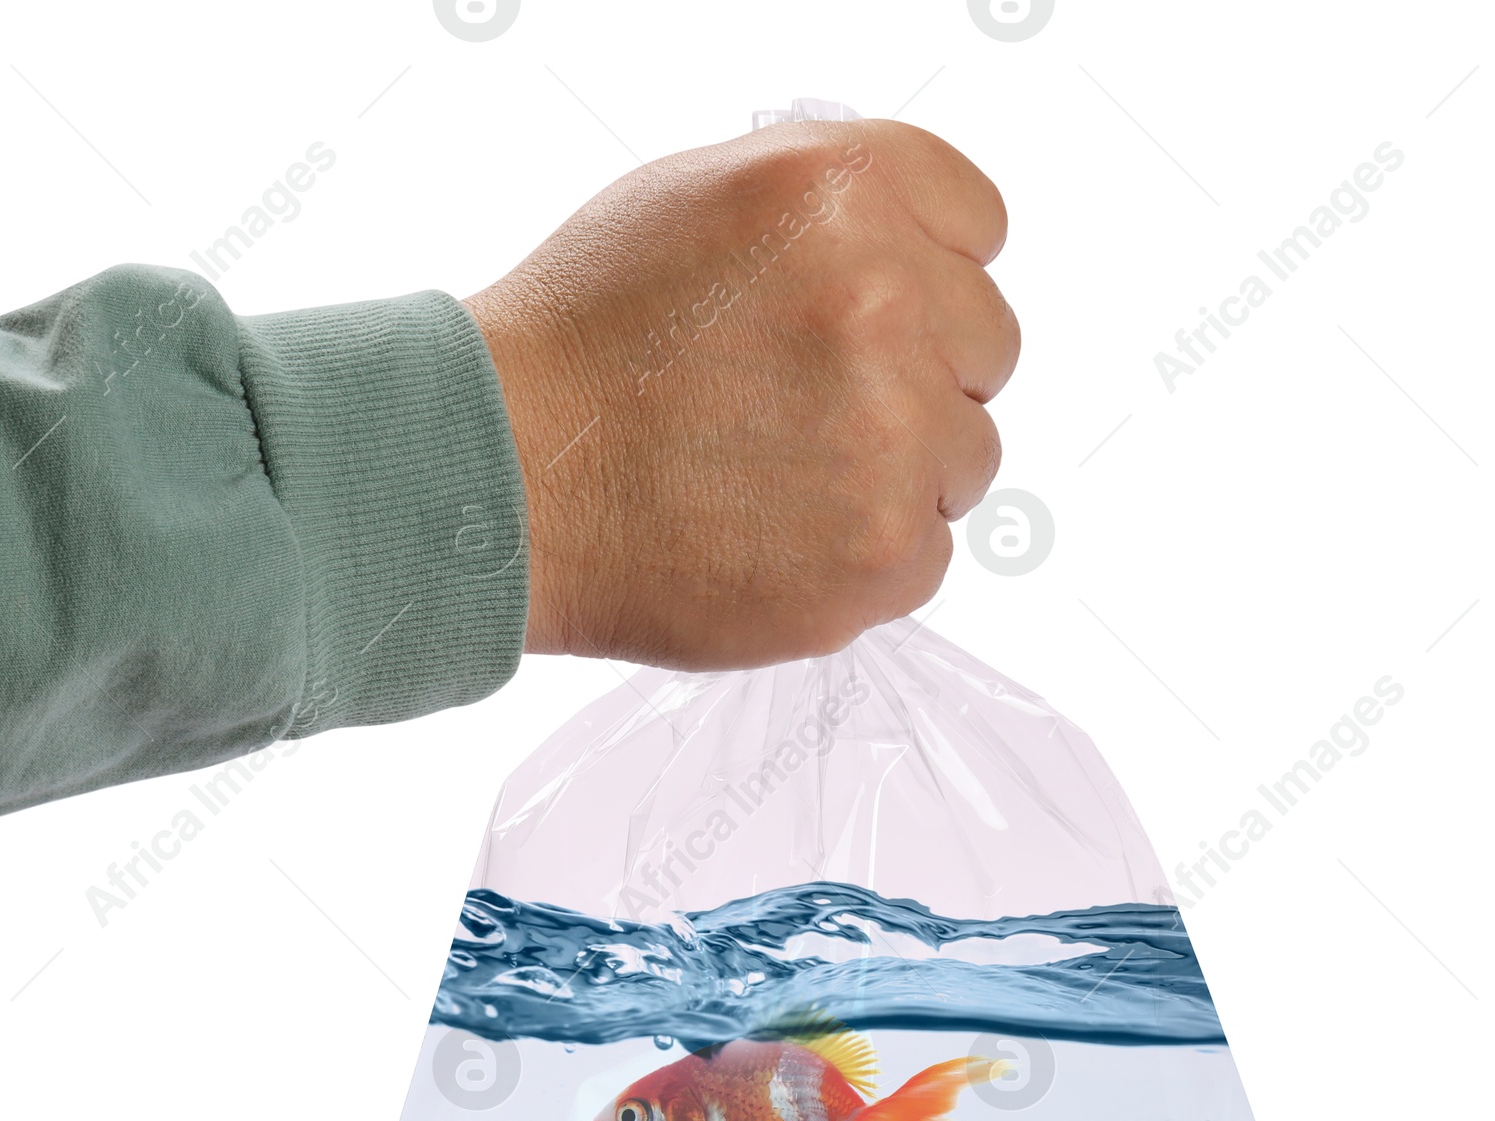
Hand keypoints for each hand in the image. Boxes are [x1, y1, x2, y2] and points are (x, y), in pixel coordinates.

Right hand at [464, 118, 1017, 669]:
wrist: (507, 477)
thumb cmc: (582, 342)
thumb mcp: (699, 197)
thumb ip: (835, 212)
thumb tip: (923, 260)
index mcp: (844, 188)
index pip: (980, 227)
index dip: (926, 277)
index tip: (876, 316)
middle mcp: (885, 301)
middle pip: (986, 348)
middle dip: (918, 377)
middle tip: (811, 410)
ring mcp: (892, 436)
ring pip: (966, 460)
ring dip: (898, 474)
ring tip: (782, 479)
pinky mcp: (882, 554)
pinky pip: (929, 556)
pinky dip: (867, 559)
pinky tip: (778, 539)